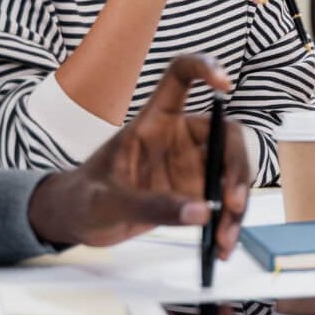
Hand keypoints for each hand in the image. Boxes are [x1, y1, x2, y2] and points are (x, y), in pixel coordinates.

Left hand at [27, 54, 251, 250]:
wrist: (77, 222)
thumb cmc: (82, 198)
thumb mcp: (108, 202)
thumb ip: (152, 206)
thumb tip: (200, 212)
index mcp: (153, 122)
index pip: (180, 78)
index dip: (204, 68)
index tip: (224, 84)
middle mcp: (179, 138)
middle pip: (225, 135)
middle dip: (236, 168)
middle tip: (231, 203)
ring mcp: (191, 166)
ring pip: (232, 172)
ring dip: (237, 204)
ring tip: (225, 238)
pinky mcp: (196, 192)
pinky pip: (224, 203)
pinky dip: (228, 224)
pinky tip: (223, 246)